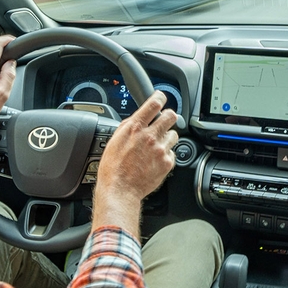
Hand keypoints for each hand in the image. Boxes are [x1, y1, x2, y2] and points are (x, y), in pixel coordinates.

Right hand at [92, 92, 177, 234]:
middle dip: (168, 117)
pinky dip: (166, 154)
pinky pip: (173, 153)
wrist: (120, 189)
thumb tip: (138, 118)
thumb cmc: (113, 167)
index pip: (154, 104)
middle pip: (171, 116)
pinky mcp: (167, 162)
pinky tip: (156, 160)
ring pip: (174, 135)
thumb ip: (129, 126)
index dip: (160, 98)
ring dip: (167, 137)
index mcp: (135, 128)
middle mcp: (150, 136)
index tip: (161, 98)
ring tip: (156, 146)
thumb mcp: (114, 140)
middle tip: (164, 122)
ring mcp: (160, 149)